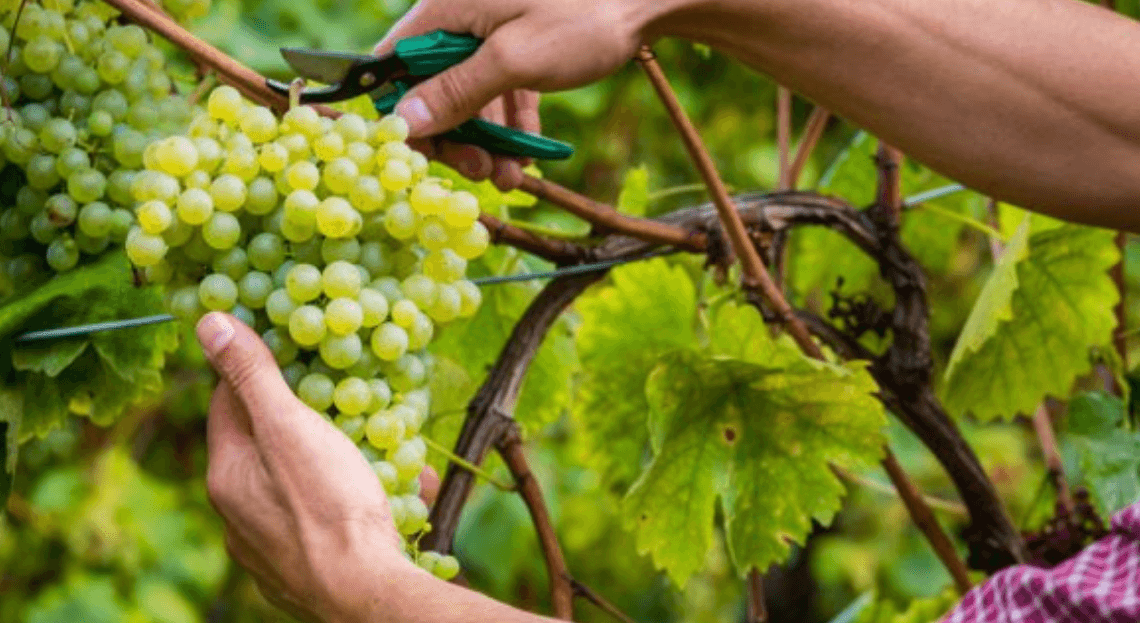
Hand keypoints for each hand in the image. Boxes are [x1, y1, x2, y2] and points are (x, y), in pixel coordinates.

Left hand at [195, 312, 434, 621]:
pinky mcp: (303, 572)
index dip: (254, 370)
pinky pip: (326, 522)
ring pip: (299, 487)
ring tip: (377, 446)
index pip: (227, 403)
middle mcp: (237, 515)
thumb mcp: (289, 426)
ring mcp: (269, 549)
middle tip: (341, 397)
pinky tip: (389, 496)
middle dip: (304, 418)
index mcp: (227, 475)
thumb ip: (252, 375)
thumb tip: (207, 322)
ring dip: (334, 462)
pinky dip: (350, 504)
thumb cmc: (328, 506)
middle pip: (265, 446)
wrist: (365, 596)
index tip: (287, 349)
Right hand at [374, 0, 678, 188]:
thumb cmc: (583, 16)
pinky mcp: (522, 52)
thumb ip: (457, 91)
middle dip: (454, 137)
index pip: (394, 63)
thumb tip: (402, 123)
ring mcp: (493, 36)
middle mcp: (463, 20)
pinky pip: (502, 95)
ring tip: (509, 178)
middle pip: (432, 88)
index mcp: (447, 7)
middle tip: (478, 172)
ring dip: (486, 142)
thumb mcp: (515, 61)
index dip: (400, 111)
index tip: (420, 155)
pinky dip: (511, 128)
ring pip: (471, 98)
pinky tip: (525, 160)